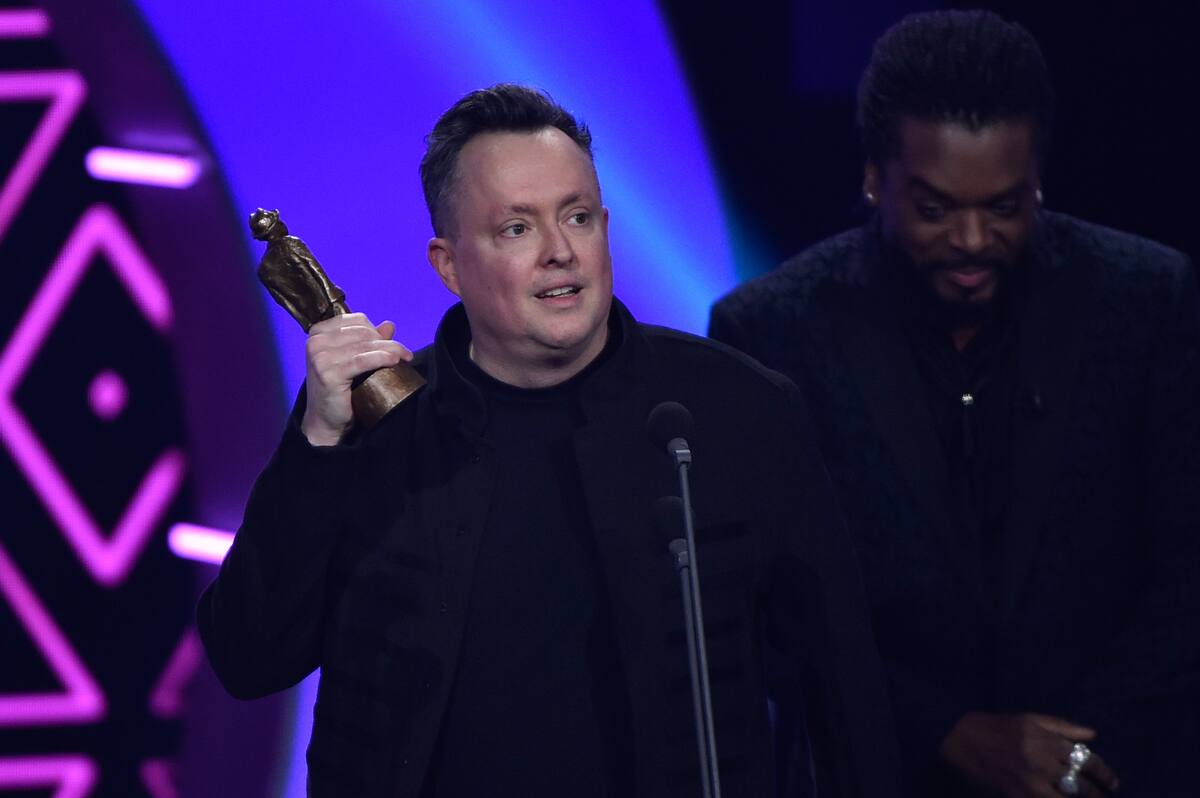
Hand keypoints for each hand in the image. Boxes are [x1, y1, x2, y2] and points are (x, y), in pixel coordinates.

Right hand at [300, 314, 411, 445]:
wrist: (325, 420)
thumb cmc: (340, 390)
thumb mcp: (353, 360)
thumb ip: (368, 340)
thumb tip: (389, 325)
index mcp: (318, 332)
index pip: (356, 320)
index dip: (376, 330)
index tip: (389, 343)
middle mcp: (316, 341)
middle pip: (363, 332)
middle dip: (387, 341)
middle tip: (403, 353)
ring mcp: (320, 357)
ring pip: (366, 346)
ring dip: (391, 349)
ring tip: (405, 357)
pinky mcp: (328, 373)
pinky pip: (363, 361)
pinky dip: (382, 358)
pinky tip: (394, 360)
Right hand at [940, 712, 1119, 796]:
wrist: (962, 738)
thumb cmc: (998, 726)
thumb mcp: (1030, 719)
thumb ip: (1063, 727)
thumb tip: (1093, 734)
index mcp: (1047, 740)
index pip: (1086, 760)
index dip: (1104, 773)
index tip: (1113, 782)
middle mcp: (1042, 762)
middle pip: (1080, 784)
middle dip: (1097, 794)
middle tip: (1104, 796)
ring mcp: (1030, 782)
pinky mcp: (1017, 795)